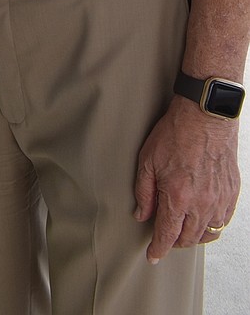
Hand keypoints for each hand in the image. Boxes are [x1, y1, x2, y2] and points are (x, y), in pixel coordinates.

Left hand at [134, 95, 239, 261]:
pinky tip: (202, 217)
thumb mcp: (147, 159)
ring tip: (182, 229)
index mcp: (178, 197)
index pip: (167, 235)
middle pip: (188, 239)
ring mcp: (219, 200)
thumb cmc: (175, 133)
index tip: (152, 257)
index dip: (158, 249)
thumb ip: (144, 191)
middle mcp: (201, 204)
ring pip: (207, 234)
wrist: (205, 116)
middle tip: (164, 237)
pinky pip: (223, 221)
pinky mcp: (231, 193)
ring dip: (193, 236)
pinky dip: (211, 225)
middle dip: (174, 242)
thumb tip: (141, 214)